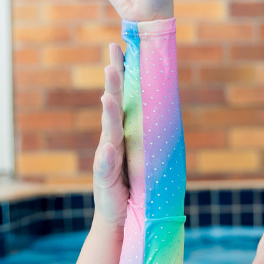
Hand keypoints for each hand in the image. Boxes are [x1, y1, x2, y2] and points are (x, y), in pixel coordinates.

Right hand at [93, 43, 129, 228]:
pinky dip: (108, 158)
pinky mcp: (105, 179)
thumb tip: (157, 103)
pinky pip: (106, 167)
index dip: (121, 73)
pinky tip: (109, 147)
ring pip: (108, 133)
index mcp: (124, 132)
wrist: (122, 216)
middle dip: (112, 85)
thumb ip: (143, 131)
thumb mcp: (143, 153)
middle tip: (112, 61)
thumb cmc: (134, 183)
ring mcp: (107, 159)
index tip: (120, 46)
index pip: (123, 98)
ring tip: (107, 97)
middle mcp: (113, 140)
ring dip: (108, 115)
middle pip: (112, 107)